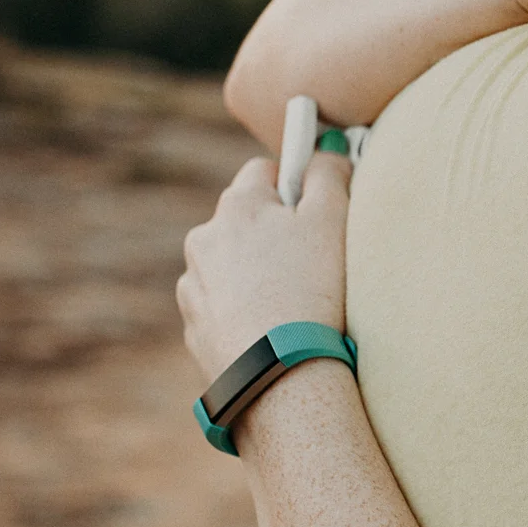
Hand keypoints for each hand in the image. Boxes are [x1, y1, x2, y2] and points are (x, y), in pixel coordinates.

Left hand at [177, 152, 351, 381]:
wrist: (280, 374)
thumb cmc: (311, 290)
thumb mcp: (333, 219)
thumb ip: (328, 174)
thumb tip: (323, 152)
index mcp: (236, 205)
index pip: (265, 170)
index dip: (295, 185)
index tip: (315, 208)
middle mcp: (204, 238)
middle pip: (244, 219)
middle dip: (273, 233)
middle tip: (312, 260)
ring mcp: (194, 285)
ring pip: (231, 265)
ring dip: (256, 273)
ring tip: (293, 302)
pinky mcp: (195, 327)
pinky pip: (223, 306)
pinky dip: (244, 311)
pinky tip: (273, 329)